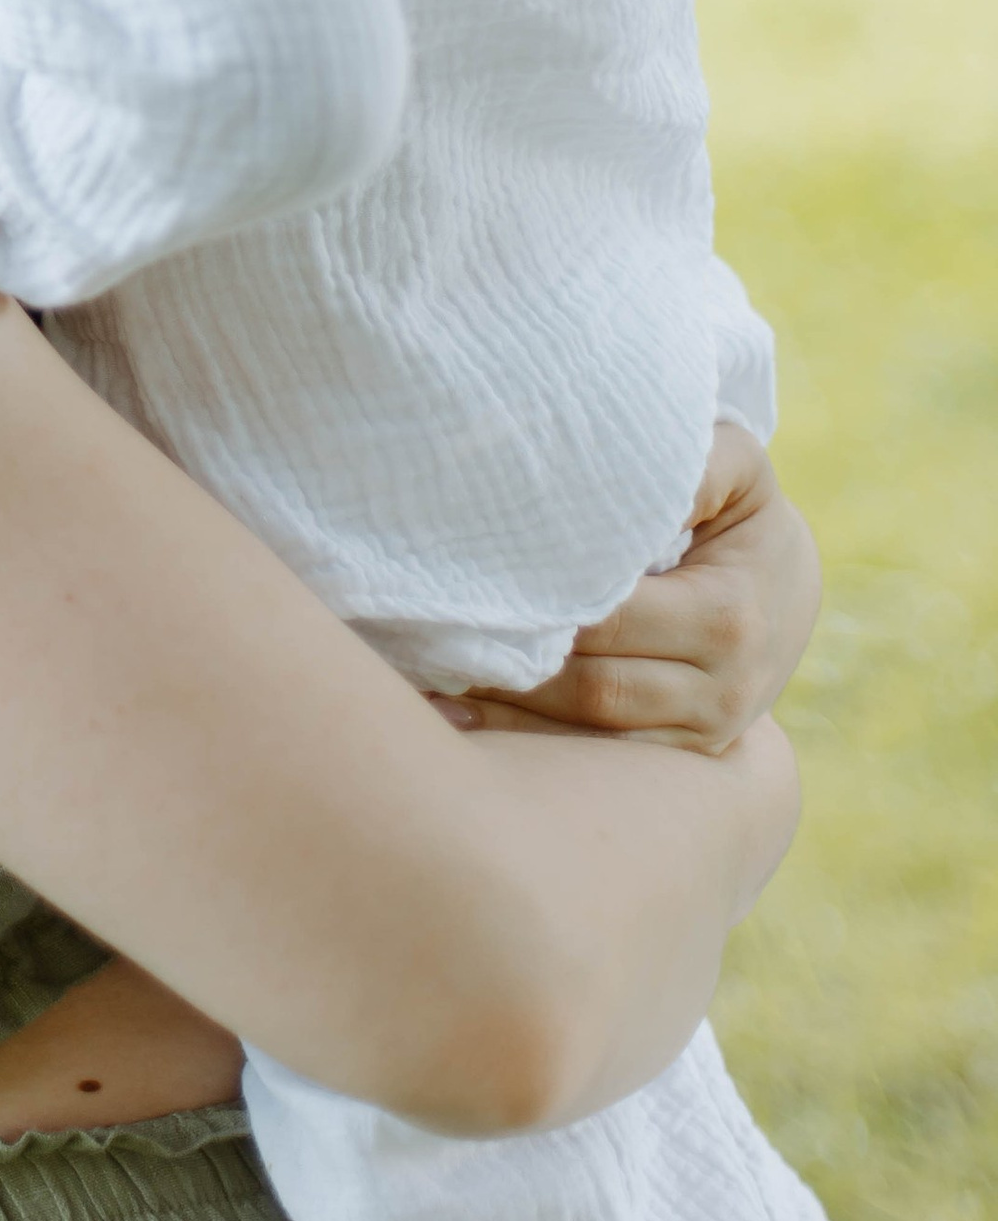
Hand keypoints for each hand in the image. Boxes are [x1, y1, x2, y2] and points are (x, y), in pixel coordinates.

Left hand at [436, 426, 820, 755]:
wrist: (790, 583)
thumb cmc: (739, 512)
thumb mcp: (734, 467)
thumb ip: (693, 462)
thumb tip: (627, 472)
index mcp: (727, 617)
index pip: (608, 620)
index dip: (536, 609)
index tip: (466, 589)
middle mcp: (723, 689)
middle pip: (590, 688)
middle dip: (510, 667)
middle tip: (430, 637)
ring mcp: (708, 732)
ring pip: (587, 734)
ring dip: (508, 710)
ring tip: (430, 682)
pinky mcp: (686, 755)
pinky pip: (599, 757)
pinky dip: (530, 741)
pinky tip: (460, 716)